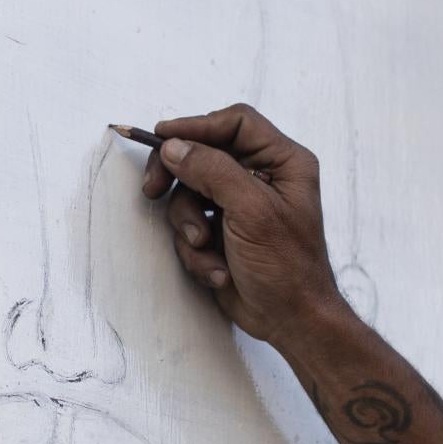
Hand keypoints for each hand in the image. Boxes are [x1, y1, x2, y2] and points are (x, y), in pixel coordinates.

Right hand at [140, 105, 344, 345]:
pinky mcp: (221, 231)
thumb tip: (173, 146)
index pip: (235, 123)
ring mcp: (239, 205)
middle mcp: (262, 176)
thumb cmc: (287, 267)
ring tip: (205, 248)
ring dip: (188, 224)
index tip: (162, 137)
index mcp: (283, 161)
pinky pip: (189, 225)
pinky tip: (216, 269)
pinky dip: (195, 250)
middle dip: (178, 178)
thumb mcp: (251, 211)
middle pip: (203, 154)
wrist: (290, 320)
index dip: (197, 126)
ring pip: (189, 193)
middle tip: (152, 189)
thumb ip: (212, 171)